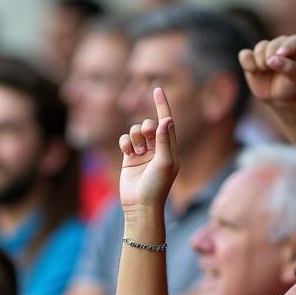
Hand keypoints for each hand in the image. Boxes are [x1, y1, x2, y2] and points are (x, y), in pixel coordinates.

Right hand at [118, 87, 179, 211]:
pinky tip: (127, 152)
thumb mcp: (164, 163)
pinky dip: (125, 142)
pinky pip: (125, 139)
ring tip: (137, 152)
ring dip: (134, 137)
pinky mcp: (129, 158)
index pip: (167, 121)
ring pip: (135, 131)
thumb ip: (165, 140)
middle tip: (146, 138)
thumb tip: (167, 119)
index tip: (157, 88)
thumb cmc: (157, 187)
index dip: (162, 105)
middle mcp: (157, 148)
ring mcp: (142, 153)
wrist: (140, 206)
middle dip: (145, 127)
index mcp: (170, 148)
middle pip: (149, 124)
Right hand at [238, 34, 295, 105]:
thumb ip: (287, 67)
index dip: (286, 48)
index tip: (281, 55)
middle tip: (274, 70)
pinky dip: (247, 63)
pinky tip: (253, 70)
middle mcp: (280, 42)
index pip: (291, 42)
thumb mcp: (294, 77)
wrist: (278, 95)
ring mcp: (265, 48)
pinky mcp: (251, 57)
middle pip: (271, 46)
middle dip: (271, 60)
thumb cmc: (290, 83)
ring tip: (266, 71)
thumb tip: (270, 60)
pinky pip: (245, 55)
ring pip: (259, 49)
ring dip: (261, 63)